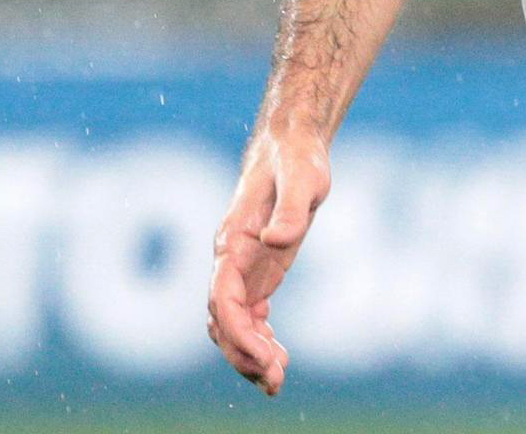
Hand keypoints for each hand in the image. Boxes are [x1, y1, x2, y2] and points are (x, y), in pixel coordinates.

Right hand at [207, 128, 331, 394]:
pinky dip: (258, 338)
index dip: (238, 333)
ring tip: (277, 381)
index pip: (222, 299)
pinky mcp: (259, 268)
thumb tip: (275, 241)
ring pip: (233, 322)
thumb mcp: (303, 178)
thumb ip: (291, 209)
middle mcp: (230, 258)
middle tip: (275, 382)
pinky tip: (277, 355)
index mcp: (233, 240)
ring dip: (249, 353)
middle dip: (243, 354)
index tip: (264, 358)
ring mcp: (242, 266)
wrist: (291, 143)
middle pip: (222, 320)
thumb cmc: (296, 158)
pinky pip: (248, 313)